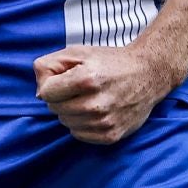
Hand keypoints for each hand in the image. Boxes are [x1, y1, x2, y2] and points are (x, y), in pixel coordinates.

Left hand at [34, 44, 178, 145]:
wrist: (148, 74)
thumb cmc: (111, 62)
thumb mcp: (79, 52)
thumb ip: (50, 65)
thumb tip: (39, 92)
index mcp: (87, 78)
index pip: (45, 93)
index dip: (52, 85)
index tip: (65, 79)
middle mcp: (96, 103)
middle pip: (54, 109)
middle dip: (62, 98)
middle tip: (80, 88)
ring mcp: (104, 122)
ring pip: (66, 123)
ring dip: (72, 112)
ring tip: (89, 99)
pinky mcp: (110, 135)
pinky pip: (79, 134)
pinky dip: (82, 124)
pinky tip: (95, 111)